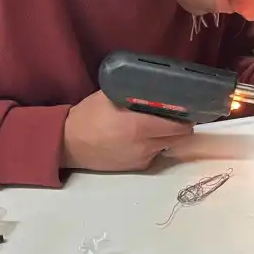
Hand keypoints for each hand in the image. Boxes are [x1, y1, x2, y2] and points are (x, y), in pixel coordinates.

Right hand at [61, 91, 193, 170]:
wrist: (68, 143)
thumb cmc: (89, 115)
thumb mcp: (112, 96)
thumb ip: (136, 93)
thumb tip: (159, 86)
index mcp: (140, 126)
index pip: (180, 126)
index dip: (186, 117)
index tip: (184, 108)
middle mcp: (145, 146)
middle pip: (179, 137)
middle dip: (179, 126)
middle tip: (173, 115)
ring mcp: (142, 159)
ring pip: (168, 145)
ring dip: (166, 136)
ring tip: (154, 125)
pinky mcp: (137, 167)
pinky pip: (156, 154)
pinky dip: (154, 145)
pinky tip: (141, 138)